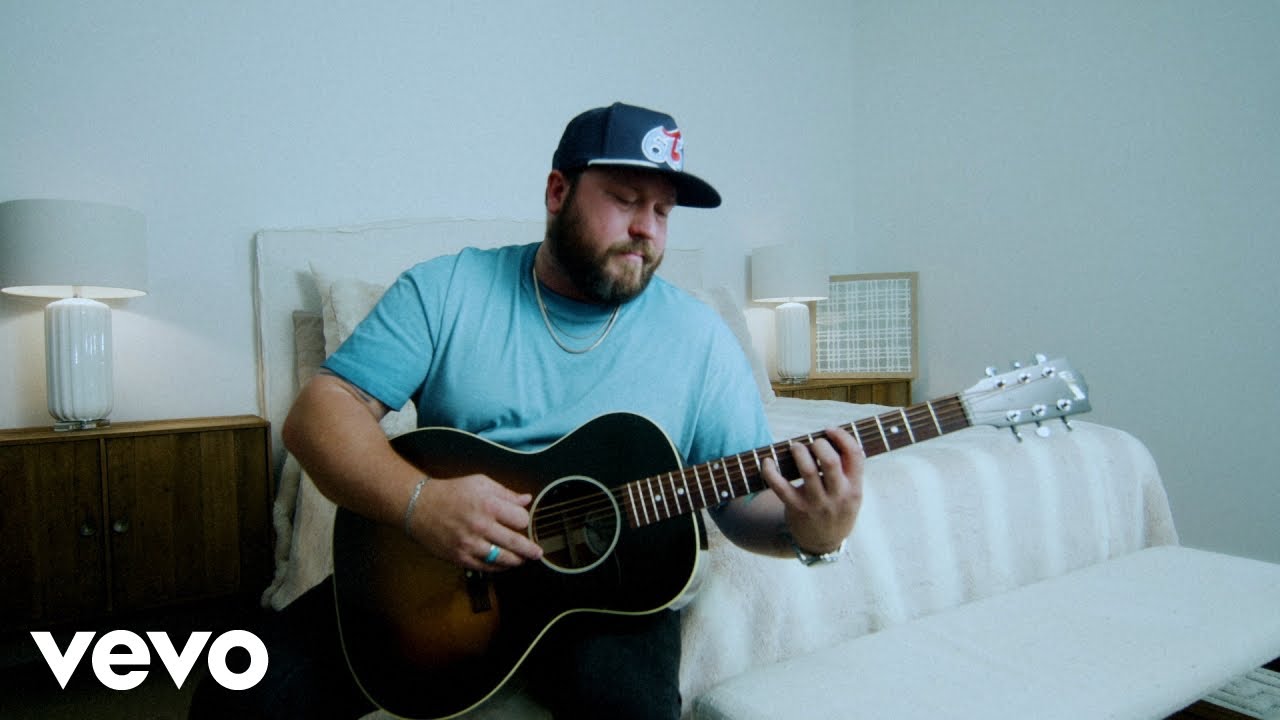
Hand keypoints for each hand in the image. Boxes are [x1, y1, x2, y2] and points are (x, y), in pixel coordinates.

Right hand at [405, 474, 544, 570]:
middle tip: (537, 553)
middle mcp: (481, 526)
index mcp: (488, 505)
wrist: (419, 506)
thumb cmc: (451, 492)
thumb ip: (506, 493)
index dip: (524, 520)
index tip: (523, 522)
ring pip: (503, 559)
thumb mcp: (480, 483)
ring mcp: (470, 544)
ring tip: (522, 560)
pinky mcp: (460, 557)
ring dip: (516, 561)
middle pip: (516, 542)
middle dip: (530, 550)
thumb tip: (526, 499)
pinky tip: (503, 564)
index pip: (521, 519)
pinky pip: (485, 567)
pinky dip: (498, 568)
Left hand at [762, 427, 863, 552]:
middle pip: (830, 461)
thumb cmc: (837, 509)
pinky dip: (770, 471)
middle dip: (819, 444)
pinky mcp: (796, 508)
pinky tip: (767, 461)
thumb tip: (833, 436)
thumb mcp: (852, 494)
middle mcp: (837, 496)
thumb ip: (848, 470)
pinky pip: (780, 487)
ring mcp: (816, 503)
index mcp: (855, 488)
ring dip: (799, 452)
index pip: (855, 455)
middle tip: (812, 442)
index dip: (842, 436)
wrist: (823, 543)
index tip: (830, 430)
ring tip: (795, 447)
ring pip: (806, 471)